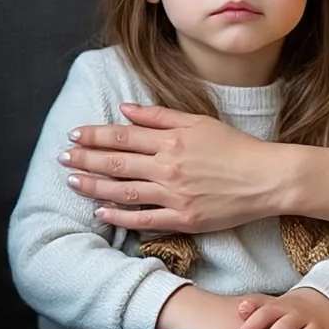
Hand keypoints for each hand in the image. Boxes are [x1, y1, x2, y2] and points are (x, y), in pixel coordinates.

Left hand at [61, 103, 297, 231]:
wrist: (266, 179)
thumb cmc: (234, 146)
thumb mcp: (197, 121)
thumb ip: (159, 116)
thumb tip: (126, 109)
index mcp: (170, 140)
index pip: (122, 136)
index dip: (94, 135)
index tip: (73, 134)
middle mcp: (168, 167)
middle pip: (117, 163)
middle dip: (85, 160)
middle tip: (61, 158)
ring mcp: (174, 196)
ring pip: (124, 192)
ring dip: (94, 187)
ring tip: (72, 183)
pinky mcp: (184, 220)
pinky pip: (144, 220)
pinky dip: (120, 217)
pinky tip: (100, 213)